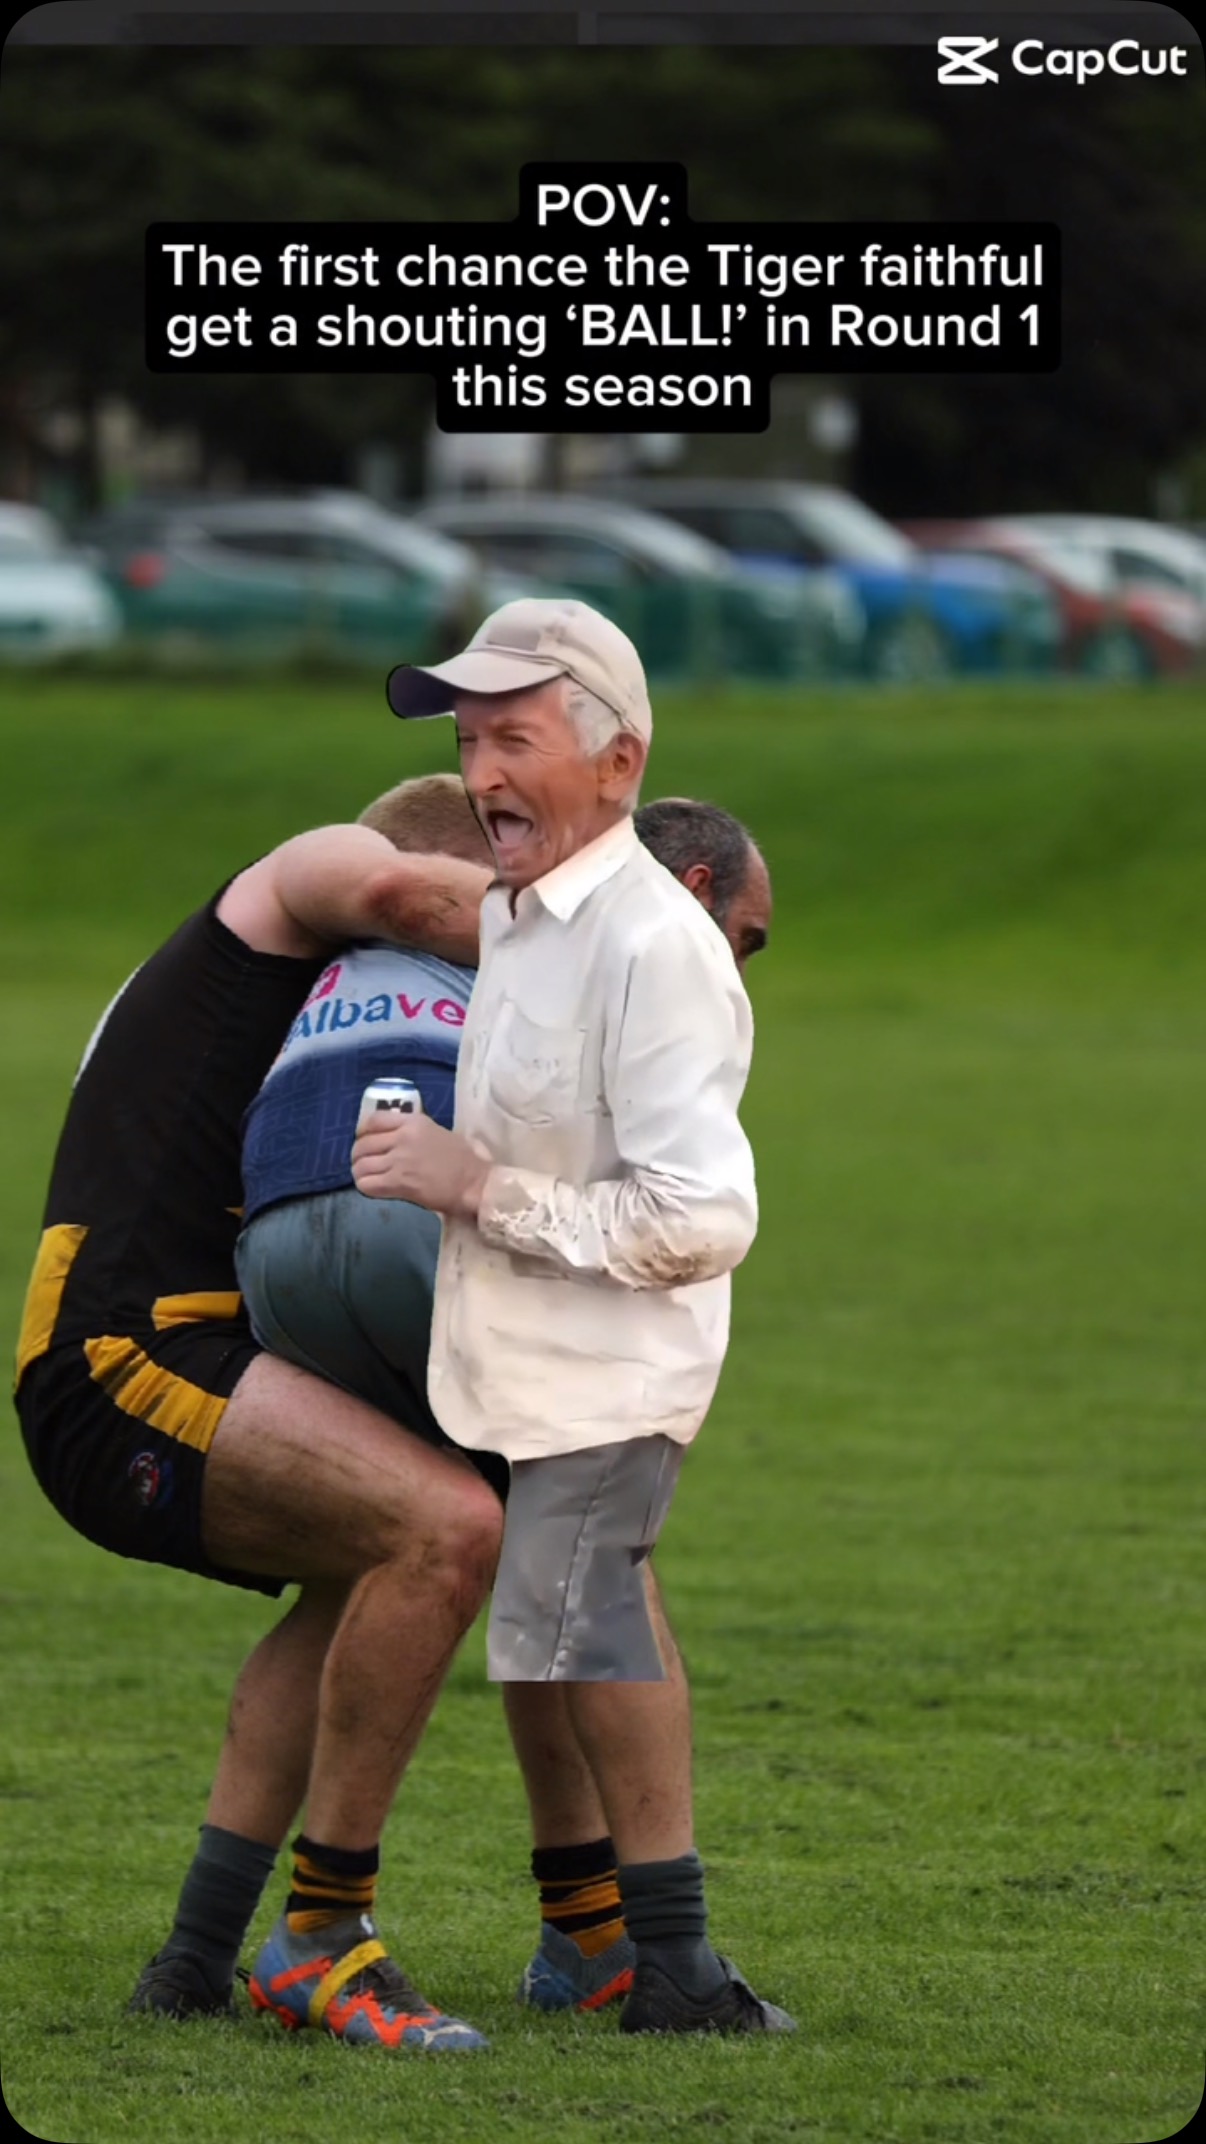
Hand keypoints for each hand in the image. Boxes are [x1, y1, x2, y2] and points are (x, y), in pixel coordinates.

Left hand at [351, 1113, 489, 1219]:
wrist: (474, 1182)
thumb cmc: (463, 1159)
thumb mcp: (437, 1132)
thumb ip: (412, 1132)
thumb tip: (393, 1138)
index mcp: (413, 1122)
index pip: (373, 1120)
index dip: (362, 1132)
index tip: (364, 1140)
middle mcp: (402, 1138)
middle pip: (362, 1144)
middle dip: (358, 1156)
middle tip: (364, 1163)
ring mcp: (399, 1161)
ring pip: (361, 1165)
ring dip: (360, 1172)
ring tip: (367, 1177)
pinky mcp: (399, 1183)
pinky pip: (367, 1184)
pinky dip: (365, 1187)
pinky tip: (373, 1189)